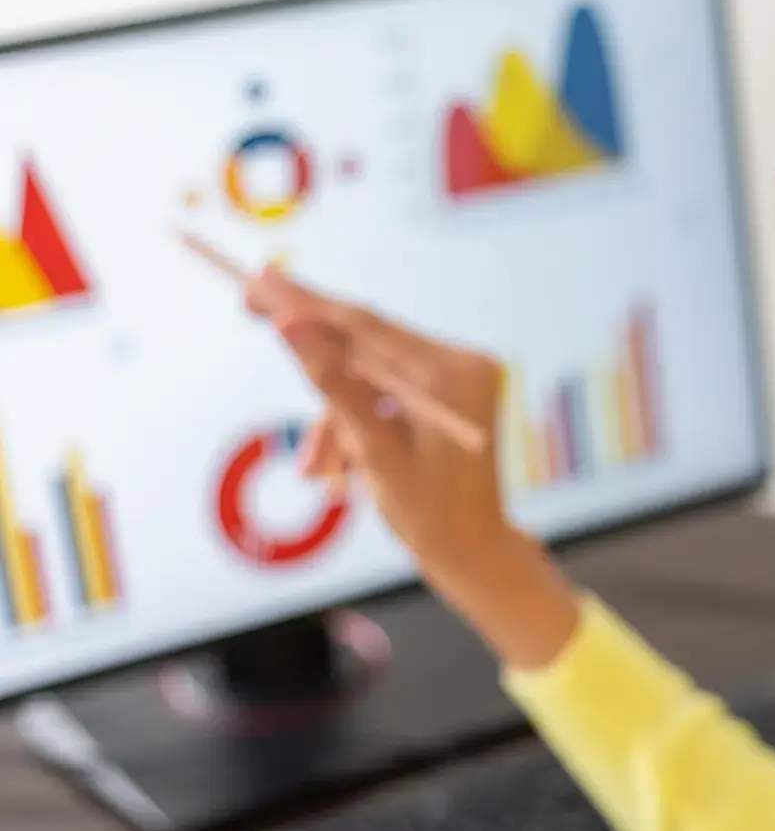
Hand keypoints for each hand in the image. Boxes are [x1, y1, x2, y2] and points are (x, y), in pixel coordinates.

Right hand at [244, 268, 578, 668]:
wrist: (472, 551)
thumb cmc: (430, 513)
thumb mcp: (374, 450)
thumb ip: (334, 386)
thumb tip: (288, 325)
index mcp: (454, 373)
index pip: (367, 325)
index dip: (306, 302)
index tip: (259, 280)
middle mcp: (463, 362)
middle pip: (367, 338)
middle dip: (312, 352)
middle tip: (246, 305)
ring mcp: (457, 375)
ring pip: (366, 373)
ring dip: (334, 417)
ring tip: (320, 471)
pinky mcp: (445, 391)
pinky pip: (382, 391)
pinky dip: (354, 423)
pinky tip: (341, 470)